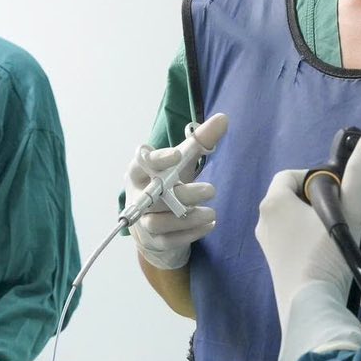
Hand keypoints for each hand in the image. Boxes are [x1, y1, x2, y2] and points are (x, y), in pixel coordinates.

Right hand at [125, 113, 228, 269]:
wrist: (155, 225)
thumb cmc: (167, 185)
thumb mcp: (181, 163)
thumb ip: (199, 141)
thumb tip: (223, 118)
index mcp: (139, 174)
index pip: (140, 164)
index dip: (156, 160)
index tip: (177, 154)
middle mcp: (137, 197)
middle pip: (153, 197)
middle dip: (182, 194)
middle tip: (211, 189)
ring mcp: (144, 222)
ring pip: (159, 223)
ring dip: (187, 218)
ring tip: (212, 213)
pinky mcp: (155, 241)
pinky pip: (170, 241)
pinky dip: (191, 233)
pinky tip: (209, 224)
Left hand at [257, 129, 360, 360]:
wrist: (312, 309)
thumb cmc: (327, 255)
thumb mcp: (349, 211)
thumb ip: (360, 174)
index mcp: (273, 202)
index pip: (293, 175)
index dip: (318, 179)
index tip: (340, 192)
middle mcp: (263, 220)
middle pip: (294, 198)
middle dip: (319, 201)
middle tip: (345, 214)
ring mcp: (266, 246)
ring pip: (294, 221)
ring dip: (317, 223)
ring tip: (342, 234)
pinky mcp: (274, 266)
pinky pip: (292, 242)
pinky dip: (310, 242)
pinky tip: (331, 255)